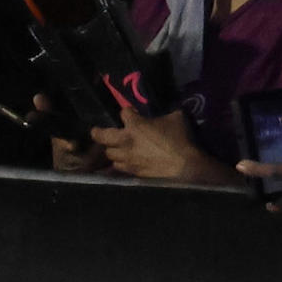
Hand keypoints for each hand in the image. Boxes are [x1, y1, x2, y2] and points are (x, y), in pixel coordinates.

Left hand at [97, 102, 225, 183]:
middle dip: (97, 132)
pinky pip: (118, 167)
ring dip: (111, 149)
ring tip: (115, 148)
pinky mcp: (131, 170)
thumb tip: (166, 113)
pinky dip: (119, 163)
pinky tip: (123, 161)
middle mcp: (125, 141)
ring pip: (109, 153)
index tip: (131, 112)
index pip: (124, 113)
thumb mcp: (177, 118)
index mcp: (135, 125)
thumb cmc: (181, 139)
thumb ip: (166, 113)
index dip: (128, 111)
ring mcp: (126, 157)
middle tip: (96, 132)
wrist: (185, 165)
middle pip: (101, 136)